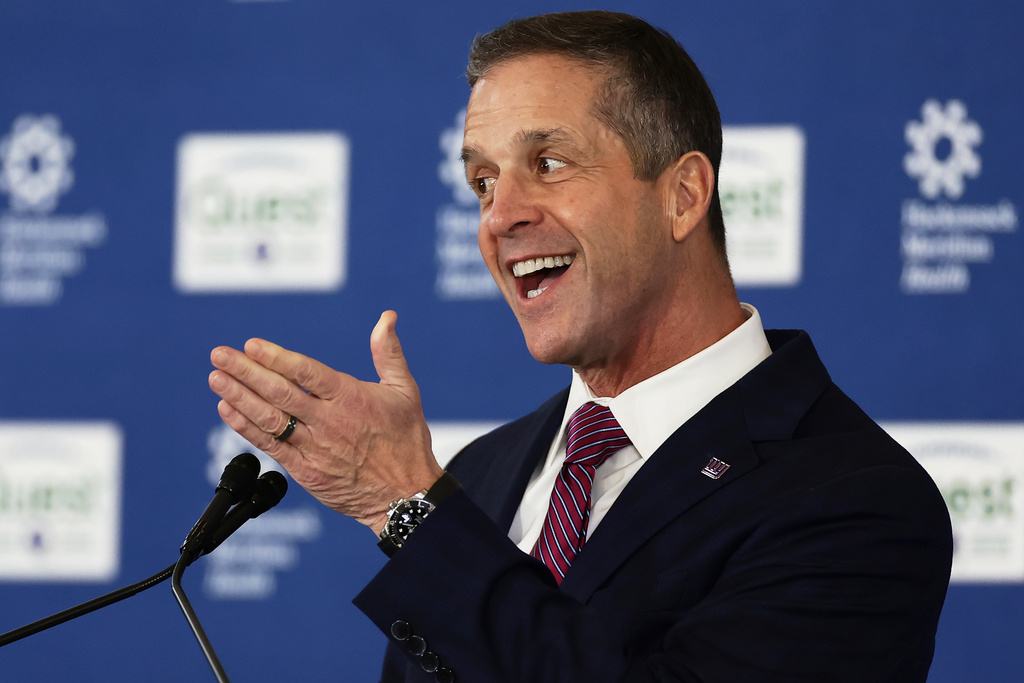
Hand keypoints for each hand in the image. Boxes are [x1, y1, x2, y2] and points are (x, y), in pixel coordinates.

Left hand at [208, 310, 443, 533]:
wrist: (405, 496)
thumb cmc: (406, 440)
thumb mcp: (405, 391)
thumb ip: (388, 352)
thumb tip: (386, 317)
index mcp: (351, 397)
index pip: (306, 372)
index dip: (276, 358)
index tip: (251, 345)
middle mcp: (329, 421)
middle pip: (279, 392)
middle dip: (245, 371)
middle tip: (219, 355)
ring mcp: (314, 447)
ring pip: (269, 419)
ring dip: (238, 397)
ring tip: (216, 378)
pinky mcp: (305, 470)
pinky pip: (269, 446)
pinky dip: (245, 427)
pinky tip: (227, 410)